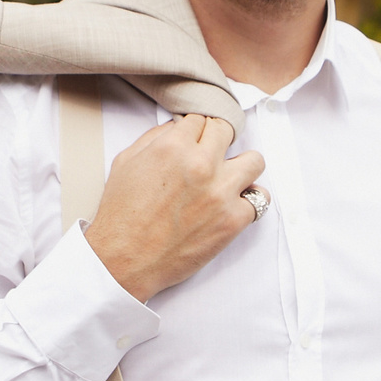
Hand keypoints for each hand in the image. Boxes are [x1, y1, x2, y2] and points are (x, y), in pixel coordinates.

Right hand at [84, 115, 266, 302]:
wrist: (124, 260)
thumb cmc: (121, 215)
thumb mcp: (126, 162)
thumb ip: (155, 137)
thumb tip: (179, 127)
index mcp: (173, 146)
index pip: (200, 120)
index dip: (196, 131)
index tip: (196, 140)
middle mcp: (201, 164)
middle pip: (227, 132)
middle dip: (217, 141)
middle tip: (210, 156)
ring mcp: (221, 192)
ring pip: (255, 161)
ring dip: (242, 167)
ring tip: (229, 178)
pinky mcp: (233, 220)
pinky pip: (259, 199)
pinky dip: (248, 202)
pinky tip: (233, 205)